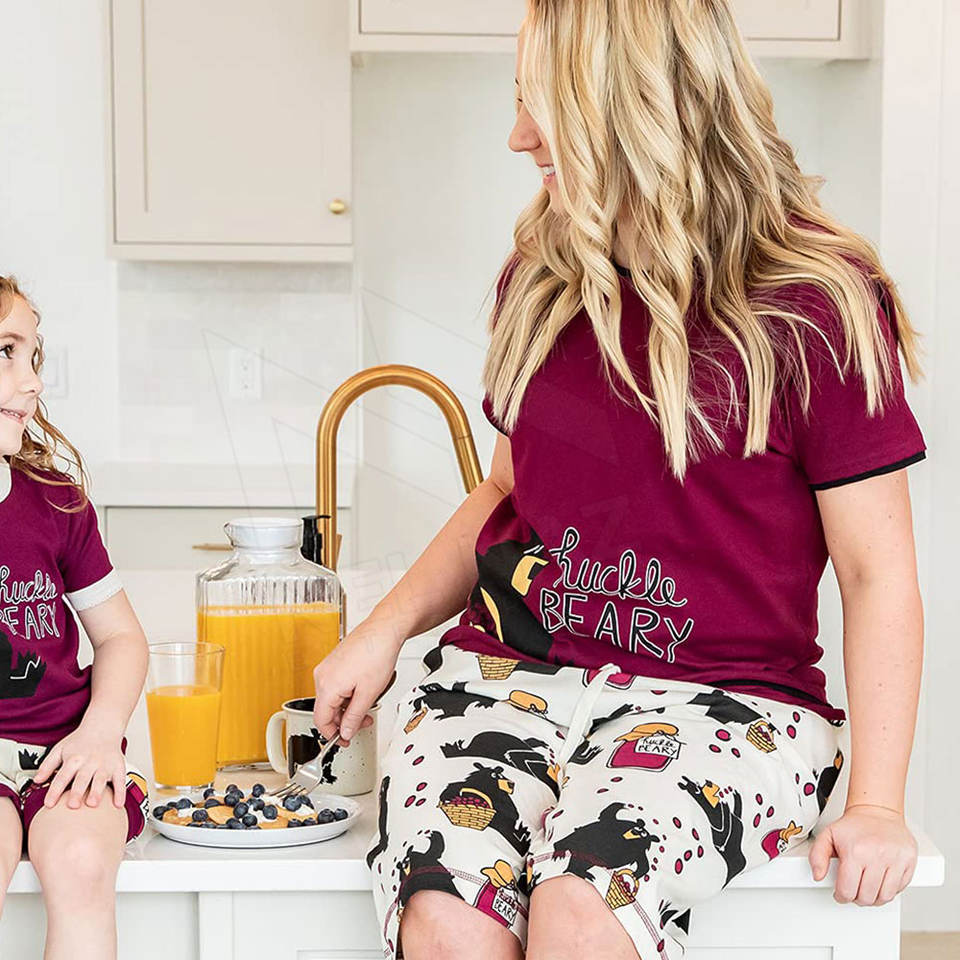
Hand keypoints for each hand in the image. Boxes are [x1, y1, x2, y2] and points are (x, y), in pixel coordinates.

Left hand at [32, 720, 126, 809]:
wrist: (103, 726)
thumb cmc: (81, 741)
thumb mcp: (60, 749)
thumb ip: (47, 765)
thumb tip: (36, 780)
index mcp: (74, 758)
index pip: (62, 776)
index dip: (55, 790)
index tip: (49, 804)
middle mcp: (90, 761)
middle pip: (82, 778)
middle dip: (77, 792)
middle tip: (72, 806)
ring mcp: (105, 764)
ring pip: (101, 779)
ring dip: (97, 791)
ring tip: (93, 803)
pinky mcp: (118, 766)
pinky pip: (120, 780)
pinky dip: (121, 792)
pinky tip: (118, 804)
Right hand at [313, 616, 401, 743]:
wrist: (383, 630)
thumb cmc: (377, 654)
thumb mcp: (368, 694)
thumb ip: (354, 718)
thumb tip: (345, 733)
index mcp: (326, 686)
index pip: (321, 721)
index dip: (333, 735)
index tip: (345, 740)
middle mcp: (322, 675)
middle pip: (326, 709)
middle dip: (344, 719)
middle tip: (363, 722)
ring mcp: (327, 667)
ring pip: (332, 698)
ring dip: (348, 706)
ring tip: (367, 704)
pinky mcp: (334, 662)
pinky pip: (336, 685)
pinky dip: (348, 693)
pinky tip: (363, 690)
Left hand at [808, 803, 916, 904]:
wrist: (877, 810)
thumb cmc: (854, 826)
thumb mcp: (827, 835)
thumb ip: (817, 856)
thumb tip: (818, 875)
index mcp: (856, 851)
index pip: (848, 890)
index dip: (841, 896)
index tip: (841, 893)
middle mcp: (877, 856)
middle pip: (867, 897)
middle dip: (857, 898)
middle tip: (853, 890)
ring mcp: (896, 859)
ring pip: (885, 897)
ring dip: (874, 898)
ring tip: (866, 888)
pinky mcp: (909, 861)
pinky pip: (900, 888)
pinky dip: (889, 891)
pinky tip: (880, 882)